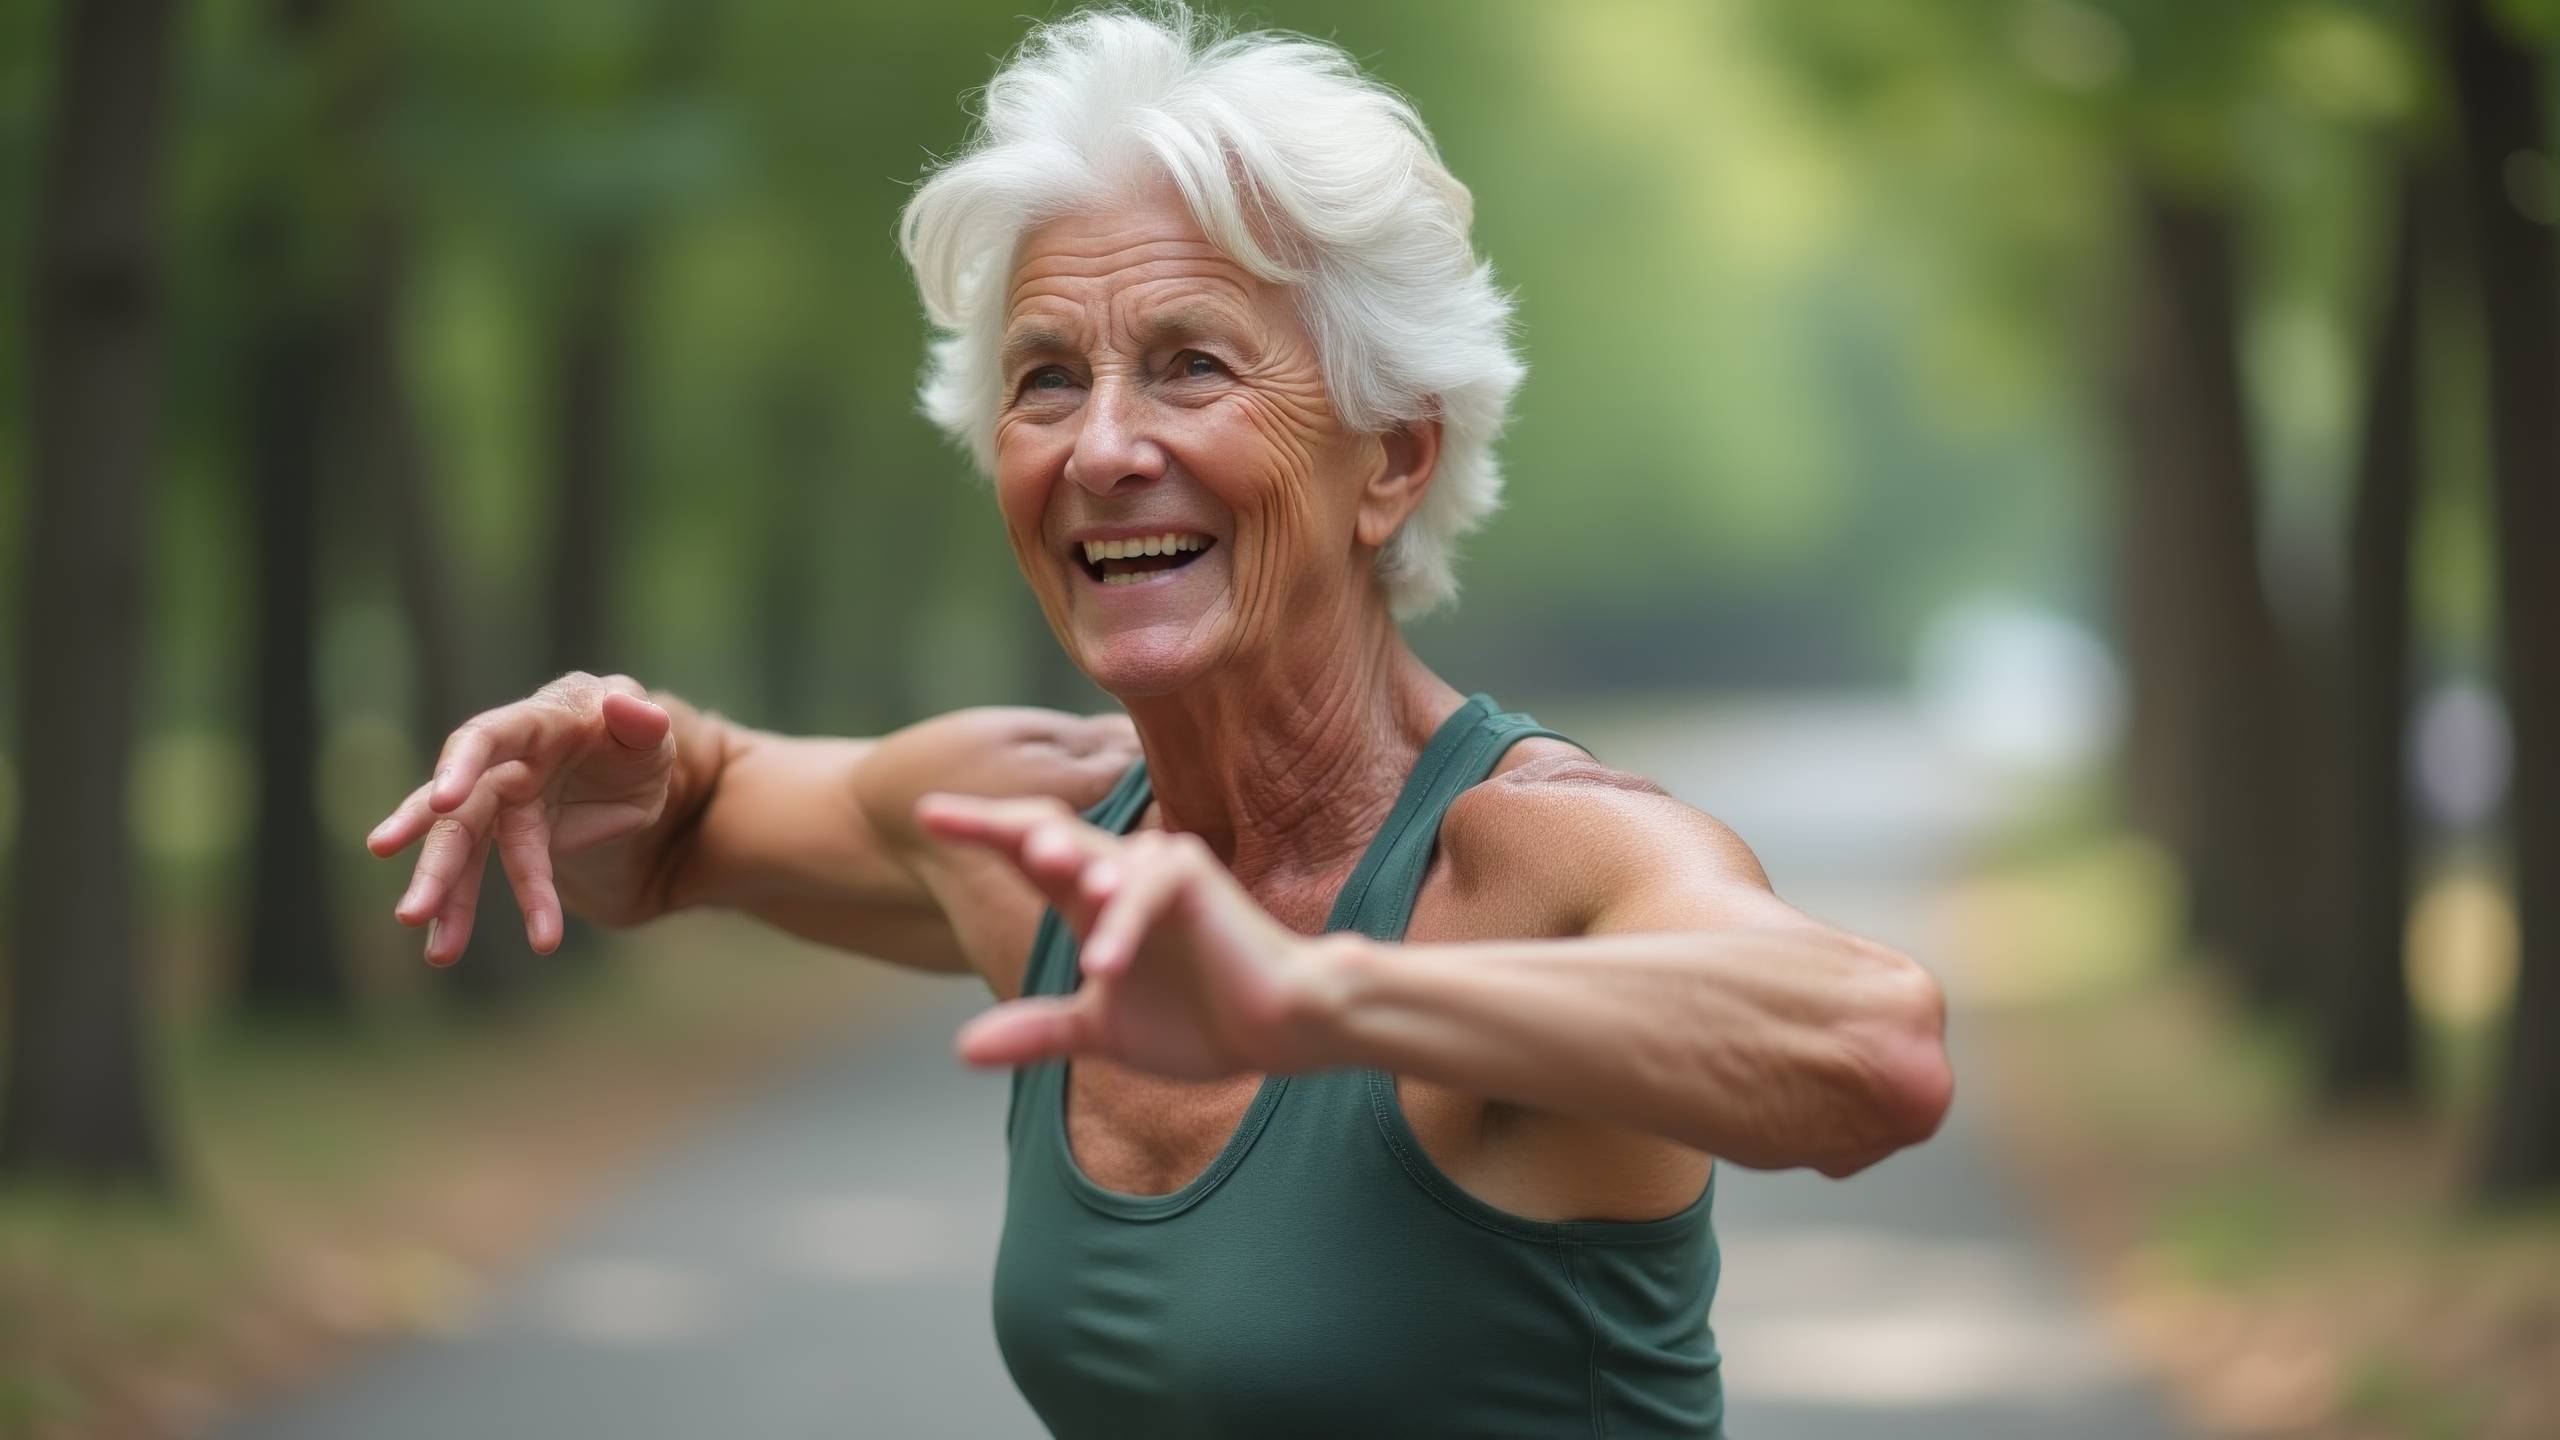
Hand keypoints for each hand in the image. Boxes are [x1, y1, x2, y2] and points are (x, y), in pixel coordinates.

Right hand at [364, 671, 681, 964]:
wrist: (635, 771)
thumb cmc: (637, 737)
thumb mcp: (651, 730)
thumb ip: (642, 720)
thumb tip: (626, 707)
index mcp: (541, 719)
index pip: (490, 736)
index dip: (463, 764)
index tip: (443, 801)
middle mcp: (509, 761)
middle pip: (464, 809)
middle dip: (439, 858)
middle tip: (412, 908)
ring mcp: (506, 800)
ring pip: (465, 848)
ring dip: (447, 897)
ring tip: (438, 953)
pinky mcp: (512, 836)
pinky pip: (488, 875)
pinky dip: (470, 911)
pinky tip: (449, 948)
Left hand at [914, 793, 1341, 1078]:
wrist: (1277, 1030)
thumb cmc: (1198, 1022)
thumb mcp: (1100, 1032)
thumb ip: (1038, 1032)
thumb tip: (961, 1050)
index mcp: (1091, 901)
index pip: (1026, 854)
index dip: (977, 831)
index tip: (924, 815)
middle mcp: (1118, 875)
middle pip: (1048, 833)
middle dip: (997, 824)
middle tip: (937, 814)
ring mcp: (1159, 871)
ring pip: (1100, 857)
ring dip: (1069, 858)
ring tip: (1036, 859)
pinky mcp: (1198, 882)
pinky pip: (1149, 895)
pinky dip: (1125, 928)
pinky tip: (1104, 966)